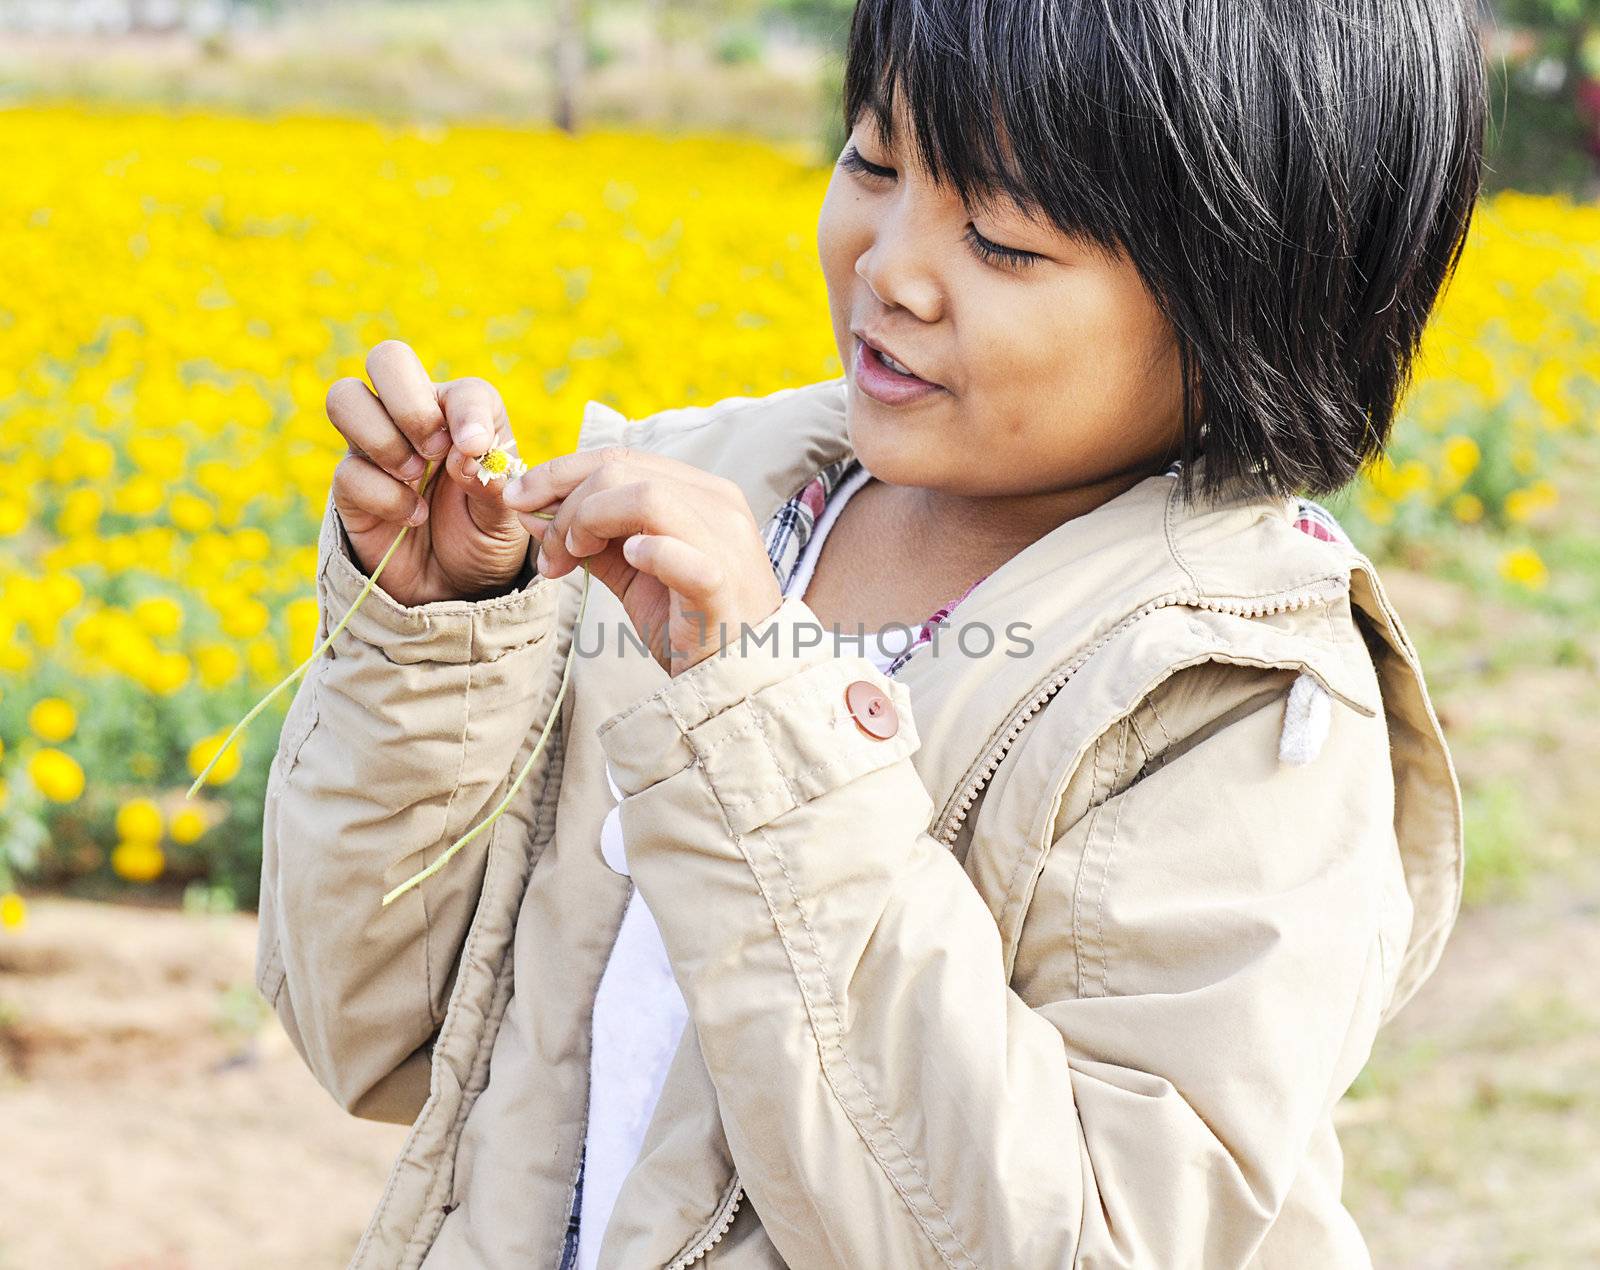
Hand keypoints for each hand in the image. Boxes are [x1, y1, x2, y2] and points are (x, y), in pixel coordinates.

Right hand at [327, 340, 531, 605]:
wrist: (453, 588)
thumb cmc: (483, 538)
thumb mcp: (505, 518)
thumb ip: (493, 484)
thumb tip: (464, 454)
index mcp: (463, 416)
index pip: (462, 390)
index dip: (466, 413)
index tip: (475, 448)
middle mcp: (414, 418)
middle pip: (387, 359)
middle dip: (410, 405)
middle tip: (434, 451)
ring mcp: (376, 446)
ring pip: (346, 397)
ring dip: (384, 440)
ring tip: (417, 477)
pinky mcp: (351, 483)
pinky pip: (349, 470)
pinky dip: (385, 497)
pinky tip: (411, 518)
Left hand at [503, 446, 782, 675]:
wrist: (739, 679)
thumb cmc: (687, 621)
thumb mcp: (632, 571)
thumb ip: (588, 538)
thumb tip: (530, 510)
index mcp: (699, 492)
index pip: (618, 458)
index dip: (558, 473)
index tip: (518, 501)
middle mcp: (717, 504)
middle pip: (621, 469)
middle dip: (565, 504)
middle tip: (548, 554)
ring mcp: (724, 542)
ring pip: (646, 497)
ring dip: (590, 521)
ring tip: (574, 560)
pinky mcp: (722, 585)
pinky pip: (682, 554)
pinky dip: (649, 550)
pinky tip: (631, 559)